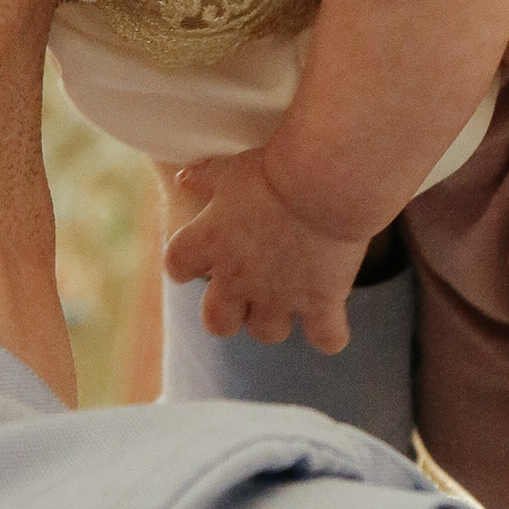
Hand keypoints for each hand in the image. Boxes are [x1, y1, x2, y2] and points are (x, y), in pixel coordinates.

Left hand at [162, 148, 370, 352]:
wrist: (322, 180)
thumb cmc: (273, 169)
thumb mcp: (231, 168)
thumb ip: (204, 178)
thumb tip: (182, 178)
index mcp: (210, 242)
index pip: (176, 266)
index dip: (186, 263)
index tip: (201, 254)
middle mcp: (238, 278)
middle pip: (216, 323)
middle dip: (228, 312)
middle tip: (245, 290)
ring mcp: (280, 296)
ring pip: (267, 332)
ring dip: (274, 318)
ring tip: (289, 295)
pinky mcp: (321, 302)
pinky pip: (326, 340)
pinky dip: (330, 333)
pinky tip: (332, 317)